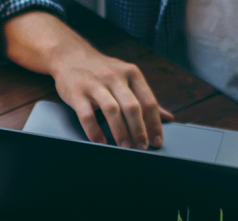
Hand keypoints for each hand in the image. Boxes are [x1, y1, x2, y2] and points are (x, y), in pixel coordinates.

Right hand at [3, 11, 172, 149]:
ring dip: (120, 131)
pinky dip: (94, 131)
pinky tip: (100, 142)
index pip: (148, 102)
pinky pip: (87, 115)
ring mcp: (95, 84)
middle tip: (141, 147)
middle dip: (139, 130)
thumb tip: (168, 117)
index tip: (156, 141)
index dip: (154, 124)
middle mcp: (115, 77)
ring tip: (124, 147)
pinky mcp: (77, 93)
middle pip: (132, 107)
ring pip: (111, 111)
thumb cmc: (102, 70)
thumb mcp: (127, 77)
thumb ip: (145, 97)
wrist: (70, 55)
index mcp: (131, 73)